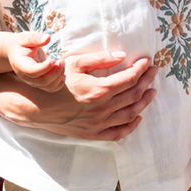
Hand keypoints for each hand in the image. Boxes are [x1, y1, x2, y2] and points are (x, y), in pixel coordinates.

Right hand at [0, 51, 158, 140]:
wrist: (37, 105)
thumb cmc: (55, 81)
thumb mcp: (75, 62)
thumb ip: (100, 58)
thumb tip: (122, 56)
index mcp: (99, 89)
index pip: (130, 78)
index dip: (142, 69)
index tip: (148, 62)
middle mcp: (102, 109)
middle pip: (134, 95)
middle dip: (147, 82)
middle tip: (153, 73)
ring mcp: (98, 124)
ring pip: (130, 114)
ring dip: (144, 102)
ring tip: (151, 92)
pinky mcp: (93, 134)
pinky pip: (118, 133)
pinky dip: (131, 126)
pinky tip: (138, 117)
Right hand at [6, 31, 63, 92]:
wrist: (14, 51)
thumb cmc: (20, 43)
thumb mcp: (25, 37)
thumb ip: (35, 38)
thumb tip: (48, 38)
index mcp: (20, 64)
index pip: (32, 71)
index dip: (44, 68)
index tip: (53, 60)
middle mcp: (25, 76)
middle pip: (42, 81)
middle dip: (55, 72)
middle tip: (61, 61)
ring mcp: (32, 81)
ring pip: (47, 86)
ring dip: (58, 77)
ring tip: (62, 63)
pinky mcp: (39, 82)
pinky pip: (50, 88)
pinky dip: (59, 84)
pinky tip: (63, 74)